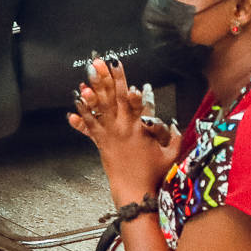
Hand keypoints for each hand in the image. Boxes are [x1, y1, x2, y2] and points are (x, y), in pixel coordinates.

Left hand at [71, 57, 179, 201]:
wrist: (134, 190)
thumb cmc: (154, 173)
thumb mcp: (171, 154)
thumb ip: (175, 136)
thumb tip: (173, 124)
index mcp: (142, 127)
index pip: (136, 100)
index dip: (129, 85)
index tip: (123, 70)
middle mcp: (125, 126)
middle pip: (115, 97)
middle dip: (109, 77)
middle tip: (101, 61)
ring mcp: (111, 133)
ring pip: (102, 106)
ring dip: (94, 88)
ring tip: (88, 73)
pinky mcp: (101, 142)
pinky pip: (90, 125)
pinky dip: (83, 113)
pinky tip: (75, 101)